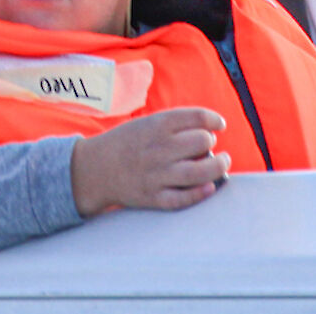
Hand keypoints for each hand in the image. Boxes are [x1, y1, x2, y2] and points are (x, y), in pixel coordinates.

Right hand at [69, 107, 230, 217]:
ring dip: (218, 167)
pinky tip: (208, 186)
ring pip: (201, 171)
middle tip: (205, 146)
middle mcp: (158, 149)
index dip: (214, 120)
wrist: (94, 169)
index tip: (219, 125)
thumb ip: (177, 125)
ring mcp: (156, 175)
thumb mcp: (147, 123)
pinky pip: (184, 198)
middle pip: (203, 142)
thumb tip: (212, 131)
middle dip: (210, 143)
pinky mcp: (154, 198)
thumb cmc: (127, 144)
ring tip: (221, 163)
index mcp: (156, 125)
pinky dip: (201, 193)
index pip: (198, 118)